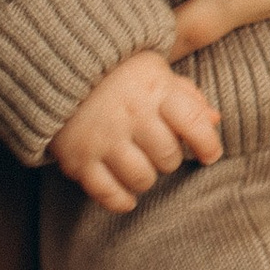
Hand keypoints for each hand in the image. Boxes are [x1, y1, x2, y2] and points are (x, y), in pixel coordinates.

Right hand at [50, 46, 221, 213]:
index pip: (193, 123)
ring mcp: (102, 138)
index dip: (208, 145)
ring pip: (142, 179)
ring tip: (140, 164)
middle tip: (160, 150)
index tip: (209, 154)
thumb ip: (186, 95)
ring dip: (147, 177)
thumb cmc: (116, 73)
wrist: (55, 69)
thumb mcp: (154, 72)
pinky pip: (108, 195)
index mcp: (154, 88)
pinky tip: (127, 195)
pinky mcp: (78, 159)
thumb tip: (214, 121)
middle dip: (170, 158)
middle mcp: (130, 114)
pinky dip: (122, 200)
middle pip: (169, 157)